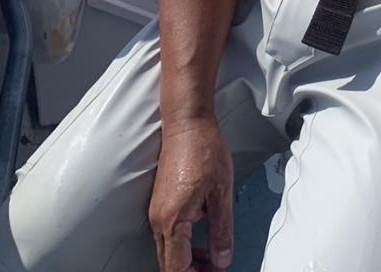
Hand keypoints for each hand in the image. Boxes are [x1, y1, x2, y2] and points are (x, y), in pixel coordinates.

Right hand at [149, 117, 233, 271]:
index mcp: (173, 220)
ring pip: (168, 251)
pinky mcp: (161, 203)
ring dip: (188, 259)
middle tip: (215, 268)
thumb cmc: (203, 149)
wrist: (187, 123)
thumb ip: (222, 230)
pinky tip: (201, 237)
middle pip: (169, 264)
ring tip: (212, 256)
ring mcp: (157, 211)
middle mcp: (159, 220)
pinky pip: (168, 235)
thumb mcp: (222, 192)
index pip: (178, 268)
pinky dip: (183, 244)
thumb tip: (222, 259)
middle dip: (192, 271)